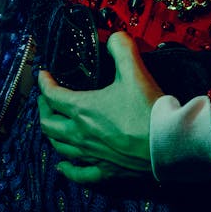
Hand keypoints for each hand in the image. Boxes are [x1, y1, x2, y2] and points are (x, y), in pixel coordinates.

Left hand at [37, 30, 163, 183]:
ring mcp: (91, 155)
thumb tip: (114, 38)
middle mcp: (80, 134)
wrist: (167, 143)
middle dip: (43, 109)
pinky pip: (79, 174)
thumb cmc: (148, 108)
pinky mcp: (105, 172)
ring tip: (53, 125)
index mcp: (82, 109)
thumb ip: (121, 48)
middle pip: (48, 123)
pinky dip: (67, 169)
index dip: (44, 83)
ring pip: (59, 147)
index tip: (43, 75)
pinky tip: (63, 166)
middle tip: (46, 99)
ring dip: (51, 134)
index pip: (52, 95)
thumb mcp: (135, 71)